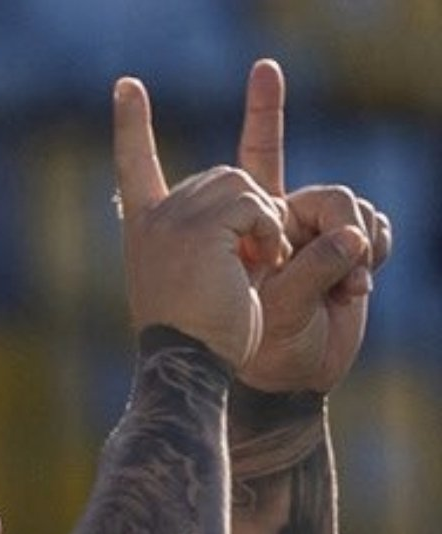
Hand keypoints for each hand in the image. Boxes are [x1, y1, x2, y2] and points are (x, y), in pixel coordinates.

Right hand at [113, 75, 288, 371]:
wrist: (189, 369)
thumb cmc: (200, 344)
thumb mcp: (197, 283)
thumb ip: (214, 241)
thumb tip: (255, 210)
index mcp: (143, 232)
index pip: (133, 167)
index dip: (131, 126)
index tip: (126, 87)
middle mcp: (152, 220)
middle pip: (218, 176)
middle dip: (250, 212)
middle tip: (257, 261)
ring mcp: (174, 220)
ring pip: (240, 184)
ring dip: (264, 222)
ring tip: (263, 264)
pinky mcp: (202, 228)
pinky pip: (255, 202)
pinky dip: (271, 230)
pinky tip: (266, 262)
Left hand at [235, 58, 392, 392]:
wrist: (286, 382)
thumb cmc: (257, 348)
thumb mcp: (269, 305)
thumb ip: (309, 266)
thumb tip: (355, 234)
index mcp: (240, 224)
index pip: (248, 162)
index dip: (258, 113)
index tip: (244, 70)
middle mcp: (276, 219)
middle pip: (314, 189)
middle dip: (331, 221)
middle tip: (324, 266)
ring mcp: (313, 232)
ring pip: (347, 207)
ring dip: (354, 248)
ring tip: (346, 291)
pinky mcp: (347, 248)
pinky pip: (373, 228)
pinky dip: (373, 253)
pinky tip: (357, 288)